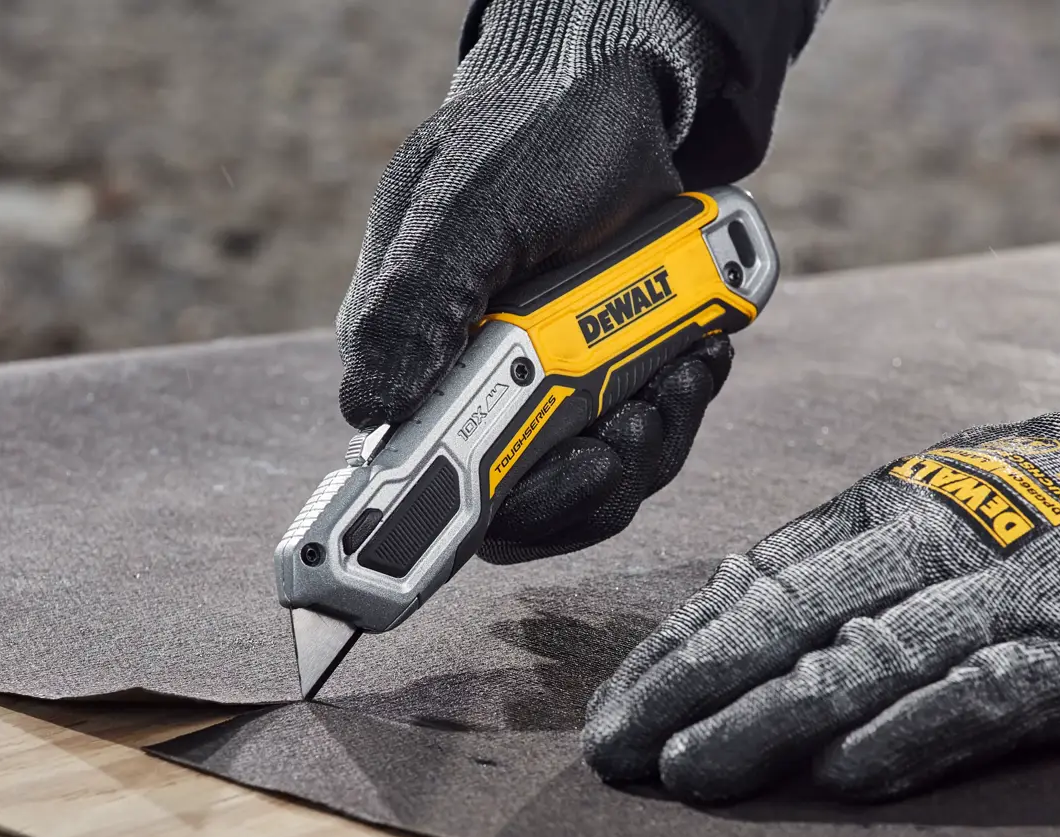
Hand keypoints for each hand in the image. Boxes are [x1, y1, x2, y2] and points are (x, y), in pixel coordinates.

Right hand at [337, 0, 723, 560]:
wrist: (619, 93)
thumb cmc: (528, 137)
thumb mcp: (468, 211)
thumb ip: (417, 306)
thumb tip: (365, 410)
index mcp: (418, 356)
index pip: (421, 479)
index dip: (466, 521)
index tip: (538, 495)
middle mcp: (478, 386)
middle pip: (524, 505)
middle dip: (591, 482)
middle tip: (633, 426)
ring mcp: (550, 387)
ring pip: (597, 479)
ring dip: (649, 442)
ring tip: (677, 373)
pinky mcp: (612, 379)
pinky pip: (646, 437)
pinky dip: (679, 409)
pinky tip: (695, 356)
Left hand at [582, 413, 1059, 802]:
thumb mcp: (953, 496)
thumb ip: (859, 550)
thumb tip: (738, 609)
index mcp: (899, 496)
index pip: (762, 573)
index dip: (681, 643)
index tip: (619, 705)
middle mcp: (942, 535)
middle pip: (793, 611)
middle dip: (691, 683)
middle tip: (616, 748)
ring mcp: (1011, 591)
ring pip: (868, 654)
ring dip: (770, 716)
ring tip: (691, 770)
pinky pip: (984, 692)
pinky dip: (912, 729)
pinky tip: (843, 773)